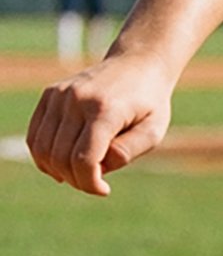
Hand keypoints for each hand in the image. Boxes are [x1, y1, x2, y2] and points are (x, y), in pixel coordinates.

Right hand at [27, 53, 173, 196]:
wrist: (137, 65)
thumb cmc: (149, 104)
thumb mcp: (153, 131)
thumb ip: (128, 151)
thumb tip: (99, 167)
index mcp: (105, 110)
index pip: (85, 158)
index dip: (90, 183)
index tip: (104, 190)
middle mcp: (76, 99)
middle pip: (61, 157)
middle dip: (76, 180)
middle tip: (96, 183)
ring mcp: (59, 95)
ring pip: (42, 148)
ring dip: (58, 171)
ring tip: (81, 174)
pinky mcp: (50, 95)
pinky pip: (35, 135)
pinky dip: (44, 156)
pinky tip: (63, 164)